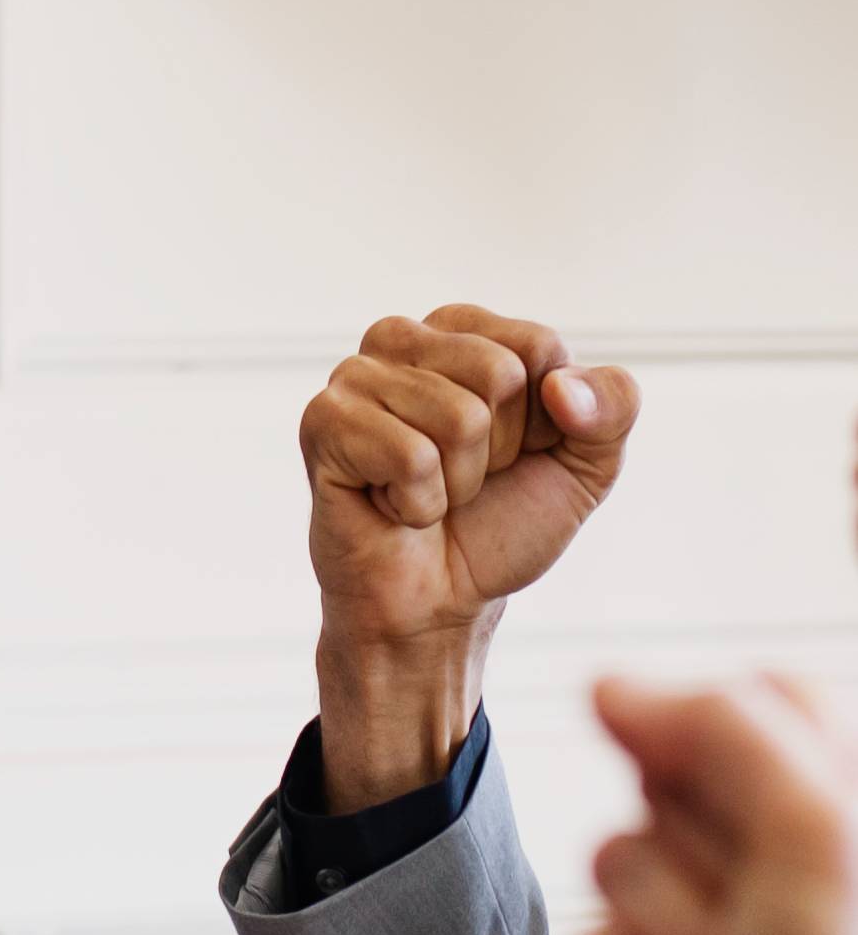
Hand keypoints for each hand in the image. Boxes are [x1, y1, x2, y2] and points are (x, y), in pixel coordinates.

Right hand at [300, 304, 641, 808]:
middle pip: (499, 373)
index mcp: (460, 331)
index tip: (510, 452)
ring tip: (426, 494)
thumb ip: (611, 410)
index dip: (543, 418)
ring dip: (458, 481)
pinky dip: (419, 503)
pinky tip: (392, 507)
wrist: (438, 603)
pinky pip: (411, 456)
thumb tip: (563, 386)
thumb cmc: (499, 526)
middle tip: (463, 478)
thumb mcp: (585, 467)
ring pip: (458, 417)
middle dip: (499, 448)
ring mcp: (353, 378)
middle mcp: (399, 339)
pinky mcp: (322, 423)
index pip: (537, 344)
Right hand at [579, 675, 857, 934]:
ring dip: (662, 927)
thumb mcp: (814, 842)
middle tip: (753, 909)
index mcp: (839, 808)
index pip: (766, 695)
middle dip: (690, 844)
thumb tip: (605, 683)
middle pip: (672, 775)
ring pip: (619, 862)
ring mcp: (712, 920)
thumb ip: (724, 730)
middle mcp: (782, 860)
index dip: (725, 736)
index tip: (741, 796)